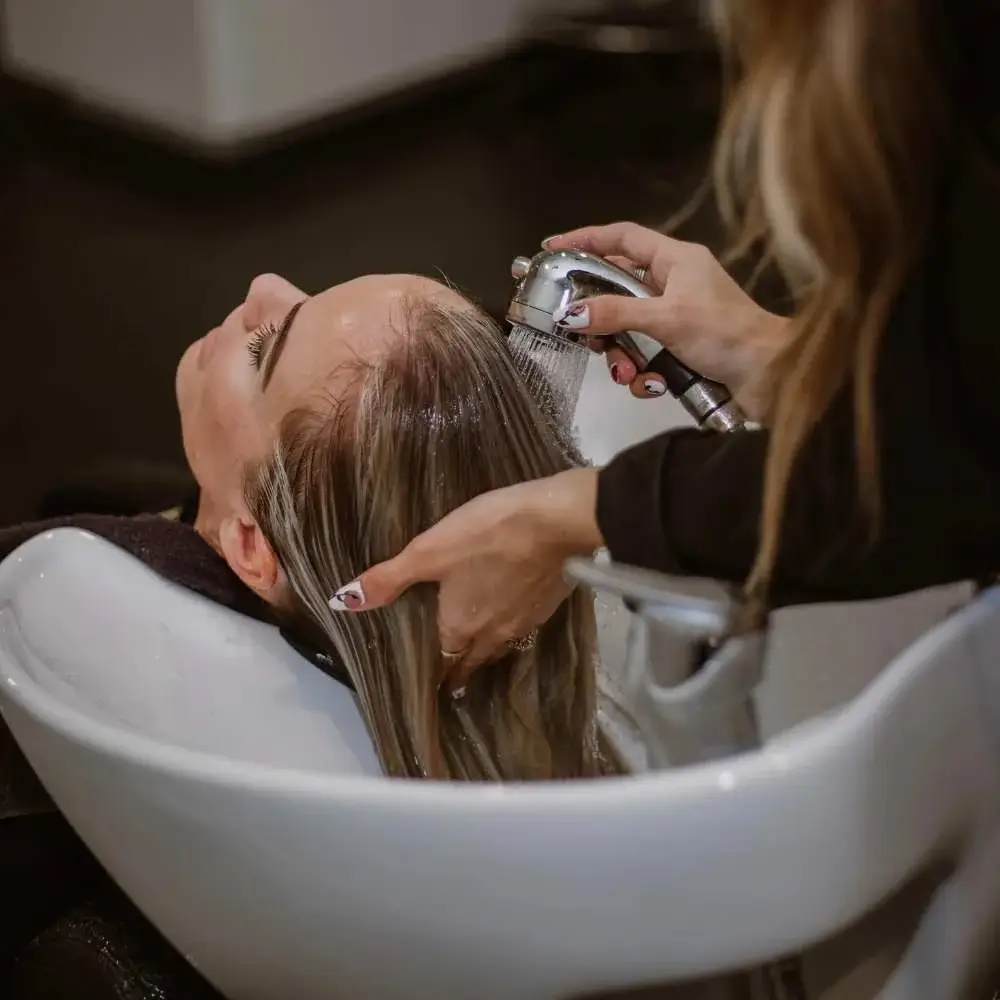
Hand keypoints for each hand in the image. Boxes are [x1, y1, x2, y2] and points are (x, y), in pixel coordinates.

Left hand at [327, 468, 602, 685]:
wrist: (557, 522)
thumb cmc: (487, 535)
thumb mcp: (429, 551)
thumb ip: (388, 579)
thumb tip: (342, 602)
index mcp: (459, 627)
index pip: (444, 664)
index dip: (435, 675)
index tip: (428, 684)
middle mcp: (492, 634)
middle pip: (472, 661)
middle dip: (459, 668)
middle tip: (450, 673)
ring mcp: (525, 622)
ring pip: (500, 647)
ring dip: (485, 651)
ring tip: (476, 649)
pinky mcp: (548, 605)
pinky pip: (523, 627)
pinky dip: (511, 627)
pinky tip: (511, 613)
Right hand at [544, 223, 788, 417]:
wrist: (771, 376)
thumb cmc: (724, 333)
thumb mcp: (666, 319)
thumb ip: (616, 314)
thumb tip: (570, 314)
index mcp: (676, 259)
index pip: (622, 237)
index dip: (586, 239)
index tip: (552, 249)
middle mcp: (675, 282)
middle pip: (617, 290)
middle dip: (601, 320)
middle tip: (583, 337)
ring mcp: (678, 317)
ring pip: (628, 330)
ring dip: (622, 356)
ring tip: (627, 374)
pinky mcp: (681, 348)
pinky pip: (646, 356)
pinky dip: (643, 374)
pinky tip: (652, 386)